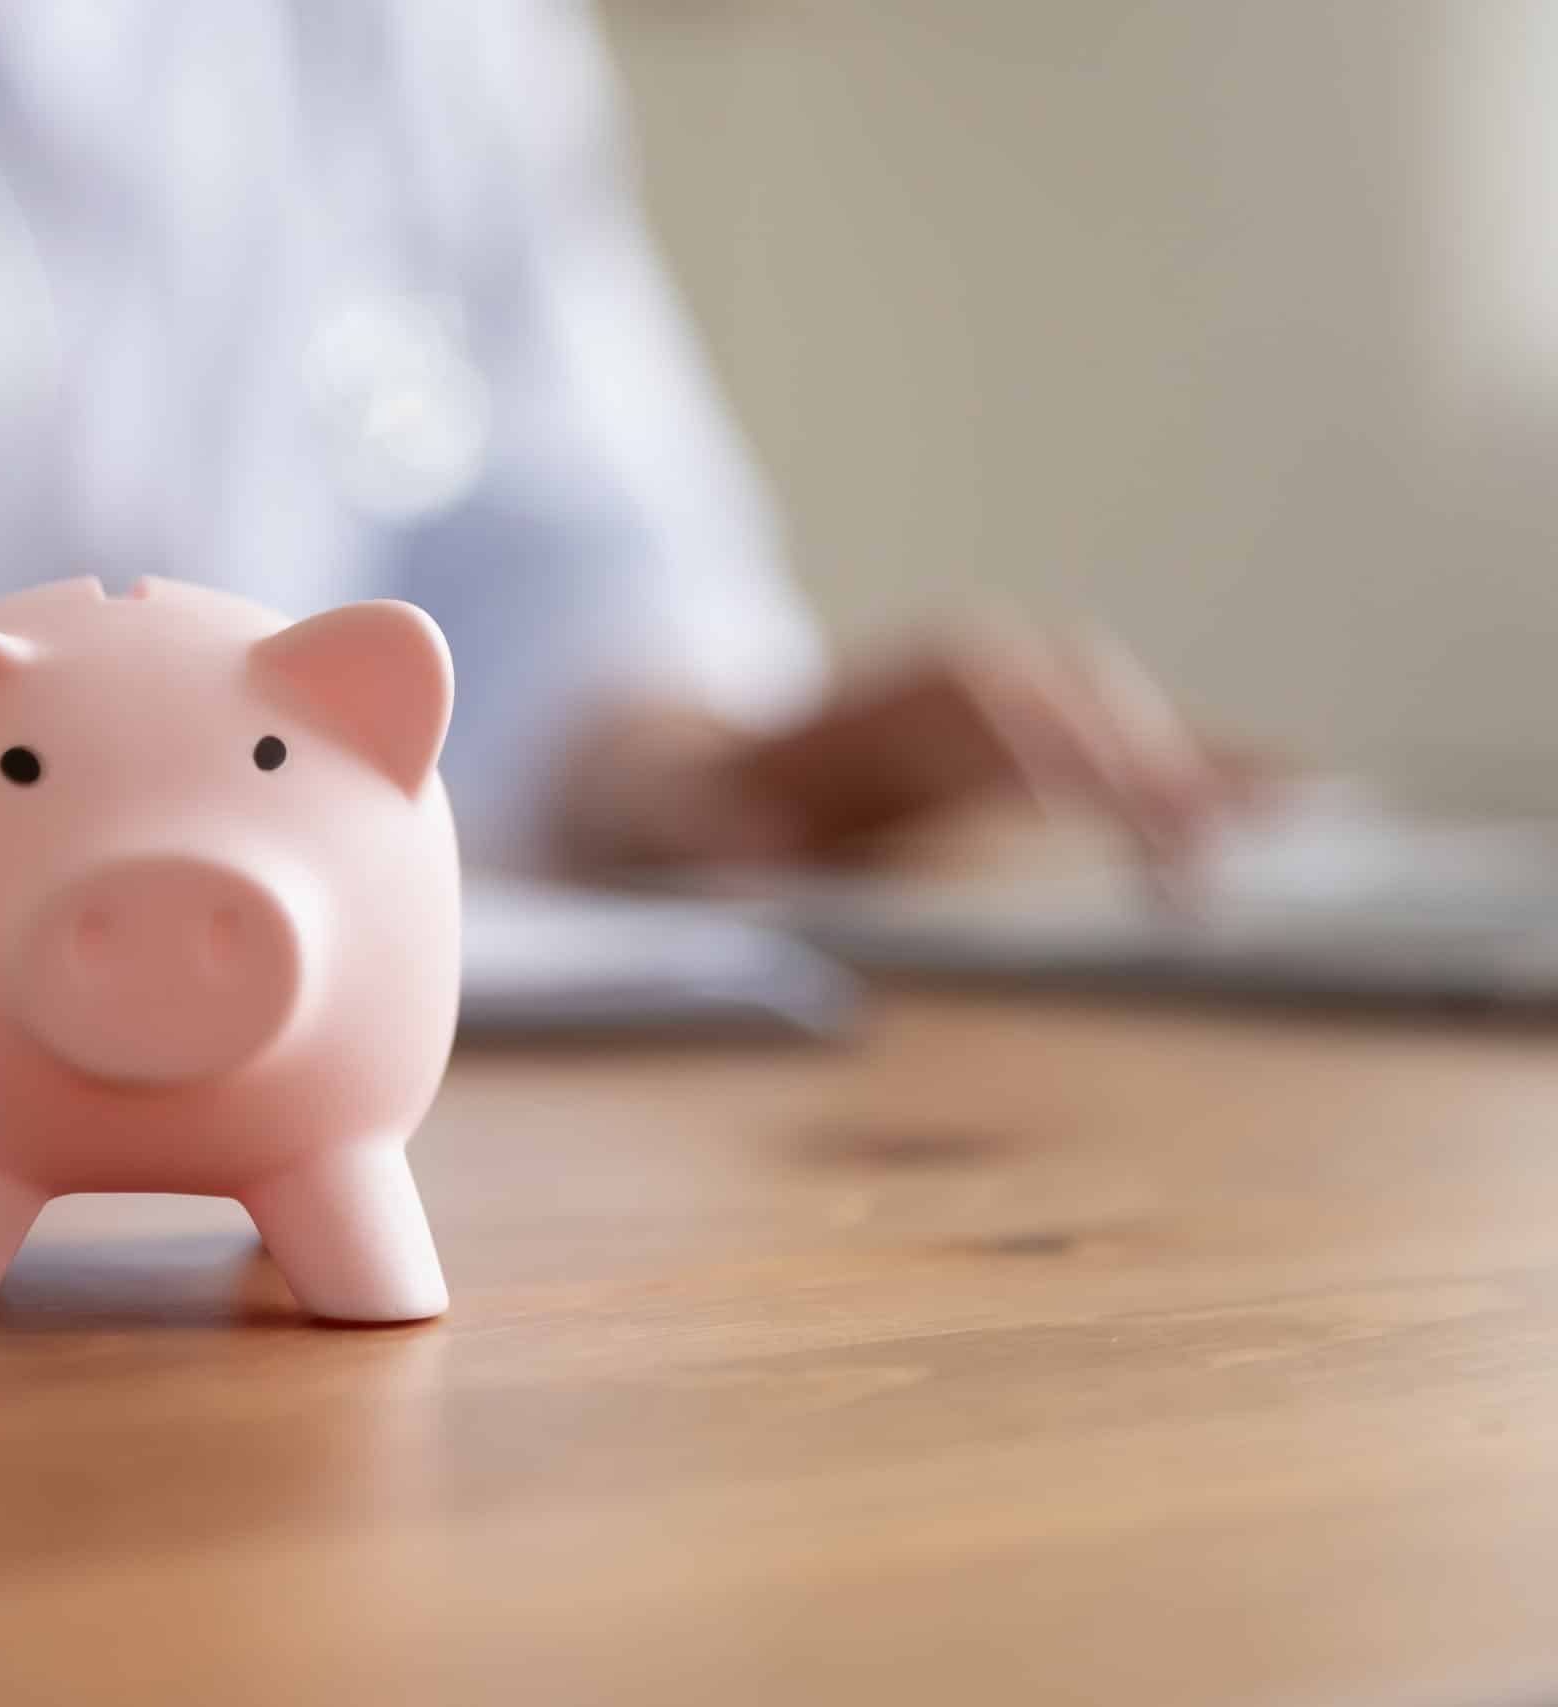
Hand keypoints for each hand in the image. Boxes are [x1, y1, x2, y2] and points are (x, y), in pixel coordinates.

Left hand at [562, 623, 1270, 877]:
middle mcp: (941, 700)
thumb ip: (691, 824)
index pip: (971, 689)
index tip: (1088, 785)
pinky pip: (1125, 765)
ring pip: (1115, 719)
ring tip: (1289, 815)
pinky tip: (1299, 805)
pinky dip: (1204, 779)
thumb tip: (750, 859)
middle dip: (1138, 753)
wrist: (658, 791)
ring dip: (1196, 762)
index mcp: (859, 705)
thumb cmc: (660, 811)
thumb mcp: (647, 816)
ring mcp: (988, 733)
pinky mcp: (1021, 776)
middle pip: (1069, 694)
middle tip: (1203, 846)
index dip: (1037, 727)